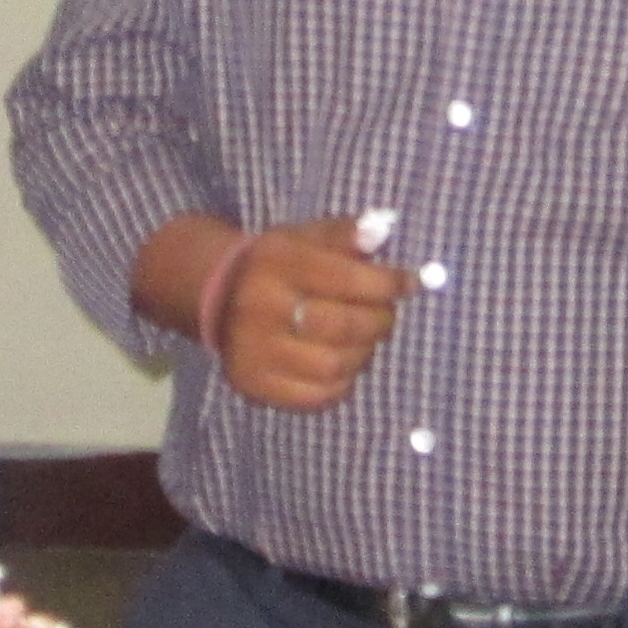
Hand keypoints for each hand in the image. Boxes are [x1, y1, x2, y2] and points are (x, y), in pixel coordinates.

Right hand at [137, 213, 403, 408]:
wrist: (219, 295)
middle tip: (385, 315)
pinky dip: (343, 382)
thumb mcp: (305, 237)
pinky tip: (342, 363)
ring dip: (364, 353)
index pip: (345, 277)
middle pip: (343, 325)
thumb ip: (345, 233)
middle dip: (380, 321)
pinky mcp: (253, 384)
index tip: (408, 283)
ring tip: (363, 339)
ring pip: (334, 365)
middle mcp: (258, 306)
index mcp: (273, 262)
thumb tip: (380, 232)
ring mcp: (252, 350)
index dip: (387, 283)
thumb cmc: (278, 265)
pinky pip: (318, 395)